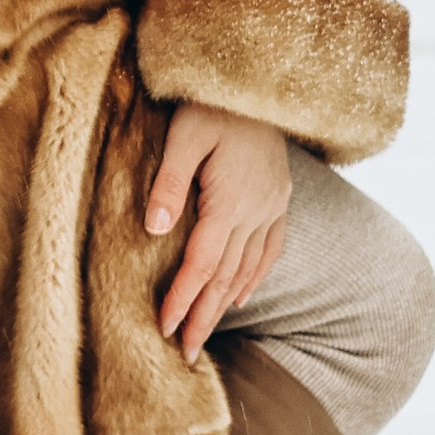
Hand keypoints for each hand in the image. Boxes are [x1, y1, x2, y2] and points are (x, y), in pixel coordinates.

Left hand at [146, 103, 289, 360]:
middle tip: (185, 355)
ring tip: (205, 334)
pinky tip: (241, 297)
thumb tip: (154, 229)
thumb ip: (169, 181)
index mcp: (229, 200)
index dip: (182, 299)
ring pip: (248, 269)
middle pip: (225, 277)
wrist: (260, 79)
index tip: (164, 330)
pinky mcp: (280, 198)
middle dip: (203, 317)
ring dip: (225, 304)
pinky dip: (254, 278)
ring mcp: (272, 206)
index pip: (202, 264)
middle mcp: (256, 211)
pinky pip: (270, 250)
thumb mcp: (183, 134)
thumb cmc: (211, 102)